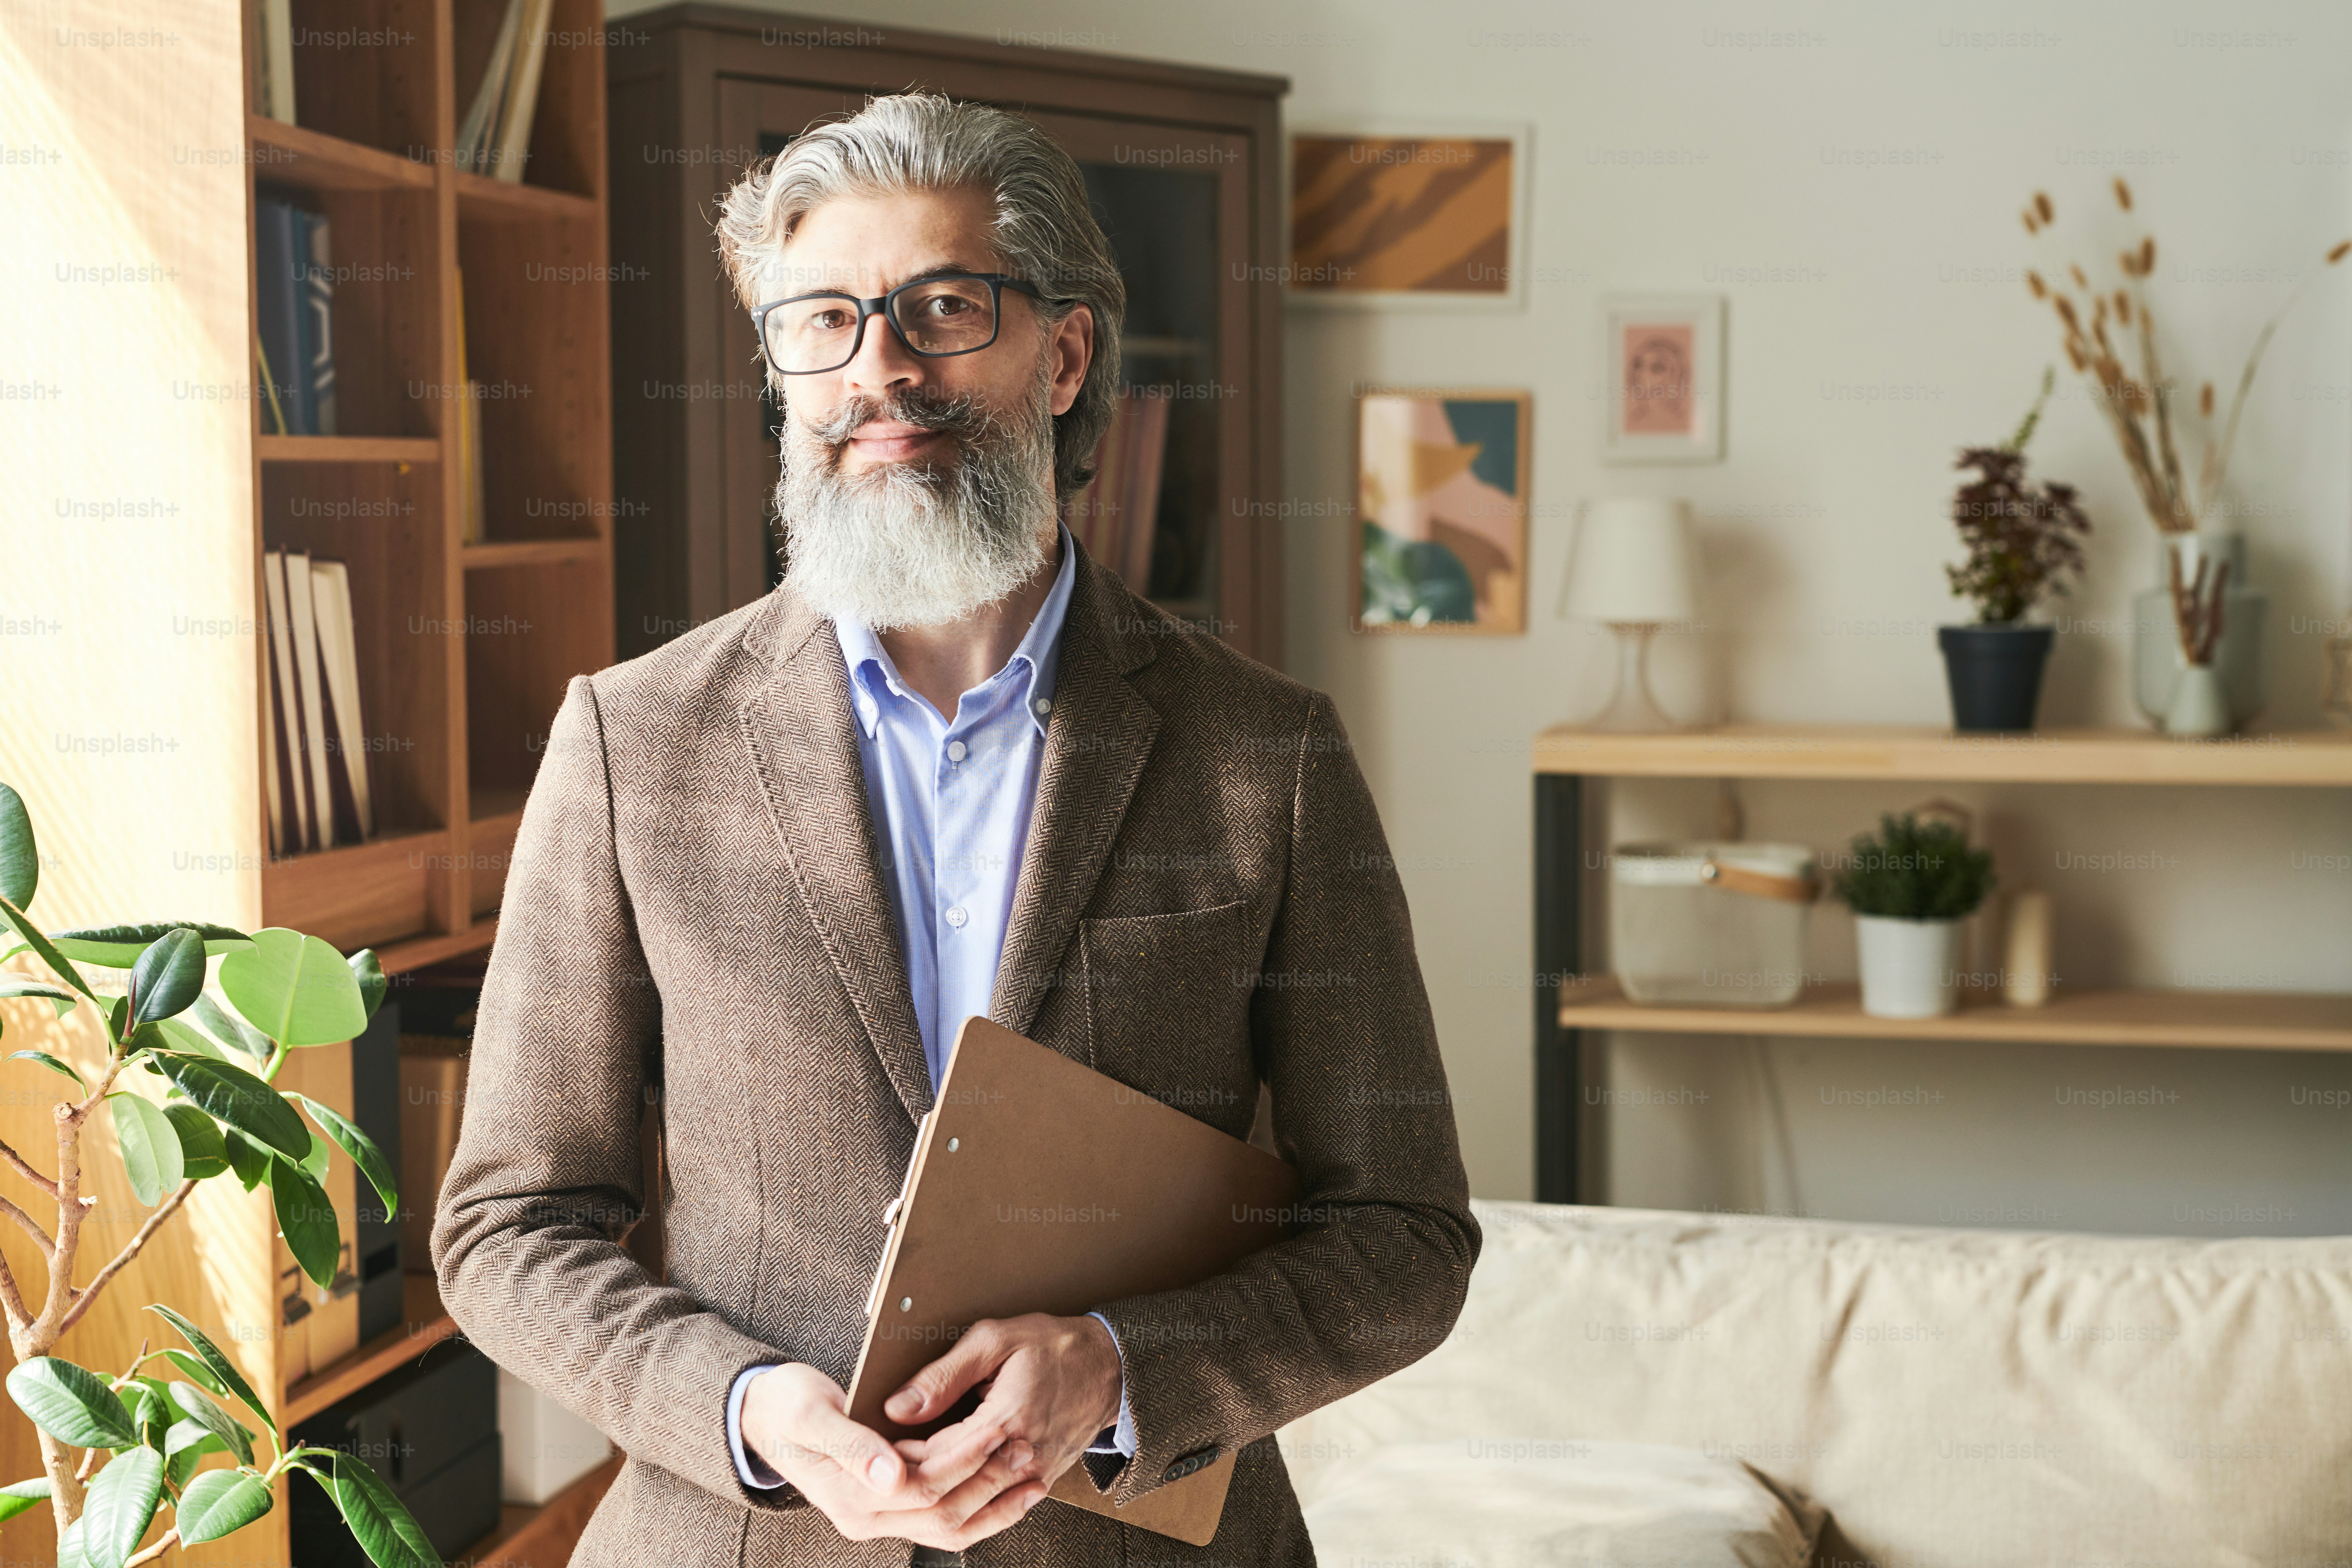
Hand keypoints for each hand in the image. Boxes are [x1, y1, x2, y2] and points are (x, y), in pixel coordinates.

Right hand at [739, 1362, 1046, 1547]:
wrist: (764, 1415)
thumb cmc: (785, 1404)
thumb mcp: (810, 1413)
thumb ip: (850, 1444)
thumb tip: (889, 1473)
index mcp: (849, 1496)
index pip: (923, 1488)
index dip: (963, 1463)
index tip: (997, 1432)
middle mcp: (866, 1517)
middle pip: (943, 1513)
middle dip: (989, 1484)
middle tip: (1027, 1452)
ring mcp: (878, 1516)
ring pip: (948, 1525)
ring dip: (993, 1503)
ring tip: (1033, 1475)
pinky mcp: (888, 1505)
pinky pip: (941, 1517)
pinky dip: (978, 1506)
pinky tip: (1007, 1486)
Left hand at [885, 1313, 1123, 1490]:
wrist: (1108, 1366)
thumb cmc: (1054, 1347)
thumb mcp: (994, 1340)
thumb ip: (943, 1375)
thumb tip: (899, 1406)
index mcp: (1005, 1422)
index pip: (936, 1460)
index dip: (901, 1460)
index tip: (878, 1449)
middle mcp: (1020, 1458)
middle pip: (950, 1492)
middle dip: (912, 1485)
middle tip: (884, 1470)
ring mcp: (1033, 1476)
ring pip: (971, 1509)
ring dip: (935, 1498)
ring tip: (908, 1481)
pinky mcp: (1041, 1482)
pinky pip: (995, 1508)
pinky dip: (966, 1504)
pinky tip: (944, 1493)